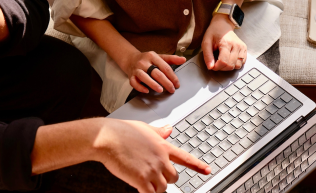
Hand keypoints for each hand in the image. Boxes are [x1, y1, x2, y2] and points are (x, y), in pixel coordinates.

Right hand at [93, 118, 210, 192]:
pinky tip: (142, 189)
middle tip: (155, 177)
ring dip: (155, 188)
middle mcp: (161, 158)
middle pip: (174, 177)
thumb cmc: (122, 131)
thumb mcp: (145, 128)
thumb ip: (159, 132)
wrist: (108, 138)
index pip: (185, 158)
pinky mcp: (142, 180)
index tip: (207, 170)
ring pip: (163, 188)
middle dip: (166, 179)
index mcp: (163, 145)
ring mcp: (152, 170)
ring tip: (144, 181)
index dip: (197, 166)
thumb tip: (169, 129)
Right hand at [124, 51, 185, 92]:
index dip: (172, 76)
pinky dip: (140, 87)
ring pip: (144, 77)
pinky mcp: (131, 76)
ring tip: (160, 90)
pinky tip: (146, 91)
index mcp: (152, 56)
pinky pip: (134, 82)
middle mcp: (144, 62)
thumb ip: (171, 59)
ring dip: (153, 84)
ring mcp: (137, 69)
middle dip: (166, 82)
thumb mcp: (159, 57)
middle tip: (171, 89)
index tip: (177, 84)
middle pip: (156, 73)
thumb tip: (183, 59)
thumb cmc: (147, 59)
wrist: (130, 59)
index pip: (165, 67)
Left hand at [202, 14, 246, 70]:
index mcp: (226, 43)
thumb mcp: (206, 42)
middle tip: (216, 63)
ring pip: (237, 66)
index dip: (217, 67)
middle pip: (230, 65)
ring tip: (222, 61)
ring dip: (228, 67)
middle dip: (222, 68)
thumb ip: (207, 56)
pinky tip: (229, 59)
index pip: (223, 62)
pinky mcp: (244, 49)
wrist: (223, 24)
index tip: (212, 66)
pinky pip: (242, 63)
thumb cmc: (214, 33)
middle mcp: (236, 45)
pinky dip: (235, 64)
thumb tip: (210, 67)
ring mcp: (242, 47)